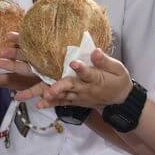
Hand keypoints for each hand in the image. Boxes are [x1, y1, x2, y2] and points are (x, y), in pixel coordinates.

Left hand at [17, 48, 131, 108]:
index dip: (81, 69)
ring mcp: (79, 97)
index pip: (88, 73)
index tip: (74, 63)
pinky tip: (37, 104)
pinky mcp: (75, 101)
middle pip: (70, 87)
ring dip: (48, 96)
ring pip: (61, 96)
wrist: (119, 99)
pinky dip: (50, 104)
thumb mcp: (117, 68)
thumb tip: (95, 51)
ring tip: (35, 98)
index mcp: (96, 78)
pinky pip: (61, 102)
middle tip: (48, 90)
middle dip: (58, 88)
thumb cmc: (117, 79)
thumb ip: (105, 61)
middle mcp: (85, 89)